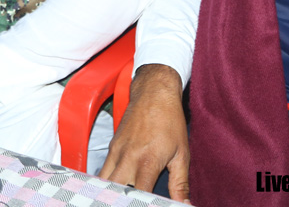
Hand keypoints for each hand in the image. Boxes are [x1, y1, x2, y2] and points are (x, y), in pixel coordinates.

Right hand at [99, 64, 189, 202]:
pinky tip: (115, 189)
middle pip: (115, 192)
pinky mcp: (111, 147)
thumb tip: (184, 204)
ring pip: (104, 182)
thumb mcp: (182, 154)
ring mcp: (116, 152)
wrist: (154, 92)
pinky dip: (107, 182)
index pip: (139, 196)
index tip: (147, 206)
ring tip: (120, 198)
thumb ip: (180, 184)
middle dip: (121, 201)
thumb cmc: (170, 121)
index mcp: (147, 162)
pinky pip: (103, 171)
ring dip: (111, 193)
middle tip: (130, 203)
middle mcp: (128, 158)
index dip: (142, 204)